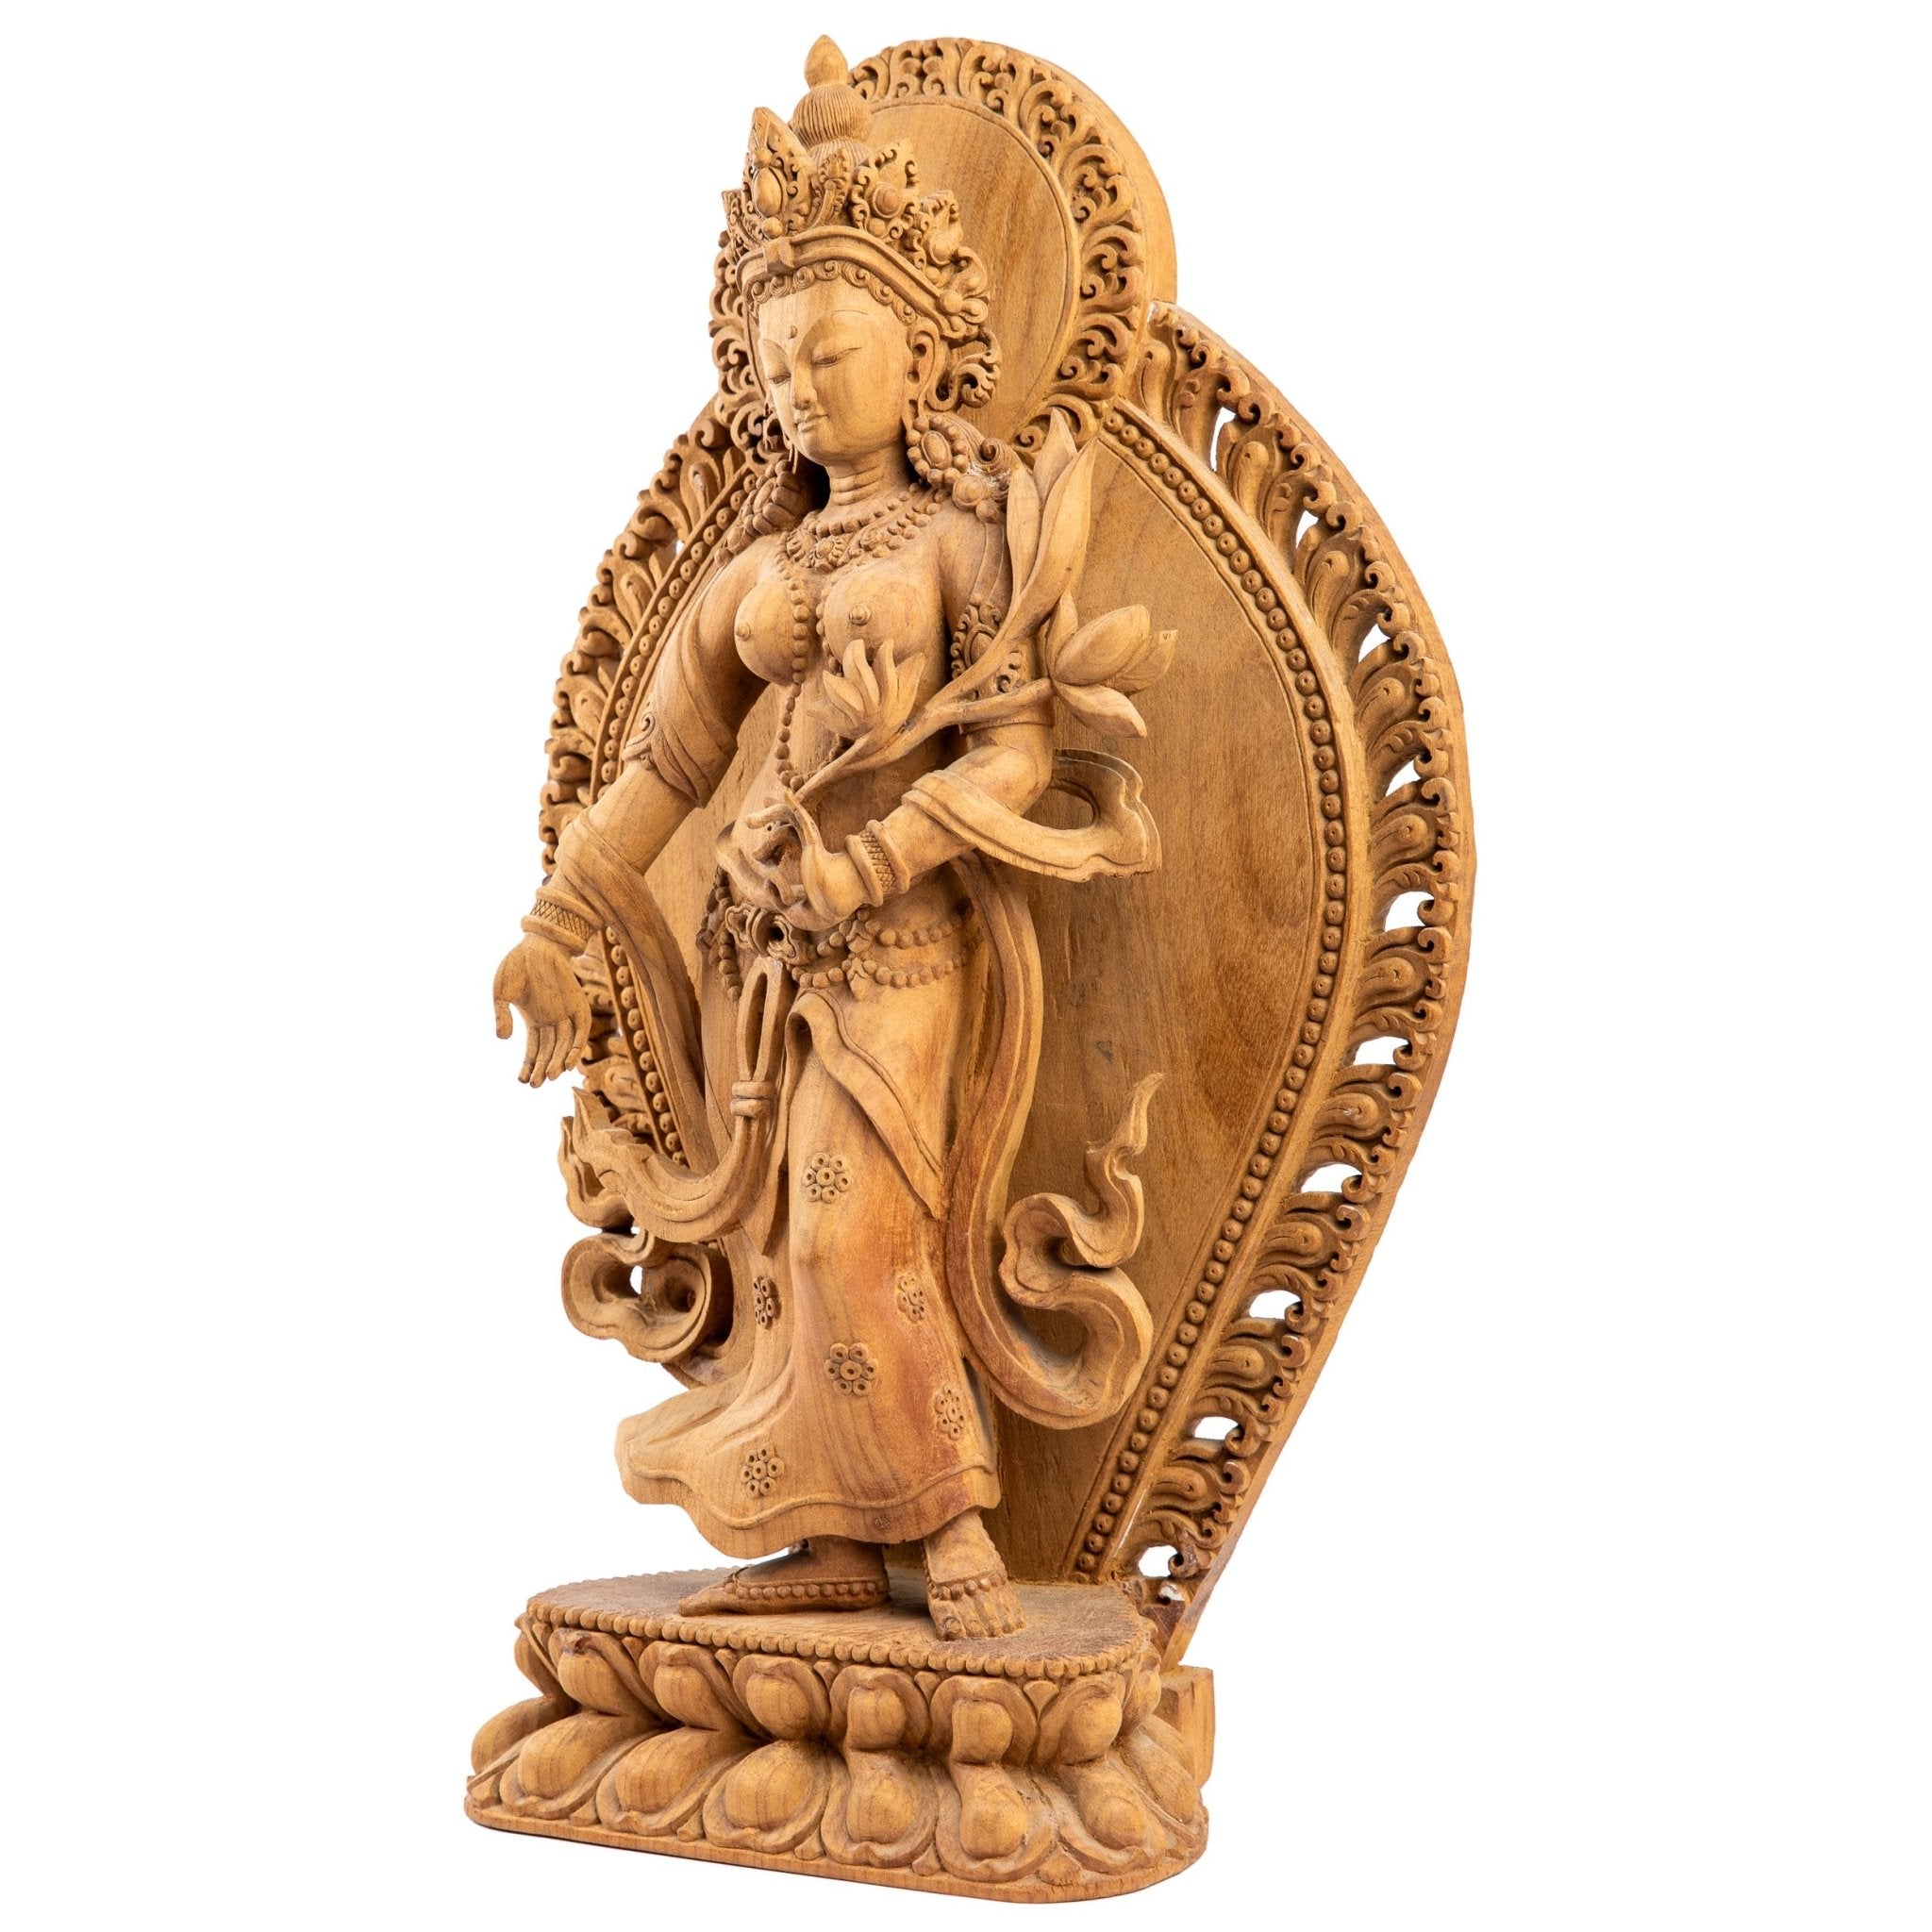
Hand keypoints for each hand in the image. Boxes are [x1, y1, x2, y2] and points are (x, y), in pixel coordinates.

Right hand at [493, 936, 590, 1085]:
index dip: (528, 1067)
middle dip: (542, 1069)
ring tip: (549, 1077)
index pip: (533, 1051)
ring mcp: (566, 1013)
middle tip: (535, 1085)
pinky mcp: (578, 1004)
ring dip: (558, 1062)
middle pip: (550, 1052)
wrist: (536, 943)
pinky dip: (576, 1046)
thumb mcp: (501, 993)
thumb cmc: (517, 966)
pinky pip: (581, 1030)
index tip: (521, 1081)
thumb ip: (501, 1015)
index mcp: (534, 1020)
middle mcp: (552, 1020)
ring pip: (565, 1045)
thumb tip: (503, 1039)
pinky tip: (568, 1062)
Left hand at [743, 797, 869, 930]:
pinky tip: (786, 793)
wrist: (836, 910)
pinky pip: (802, 822)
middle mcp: (810, 851)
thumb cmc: (822, 912)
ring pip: (790, 820)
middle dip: (769, 817)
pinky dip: (795, 807)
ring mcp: (812, 847)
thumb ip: (779, 899)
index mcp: (810, 864)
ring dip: (770, 815)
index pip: (789, 843)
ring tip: (748, 822)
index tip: (763, 830)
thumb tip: (767, 884)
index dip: (775, 835)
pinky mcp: (813, 846)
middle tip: (749, 820)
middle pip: (786, 826)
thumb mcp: (795, 910)